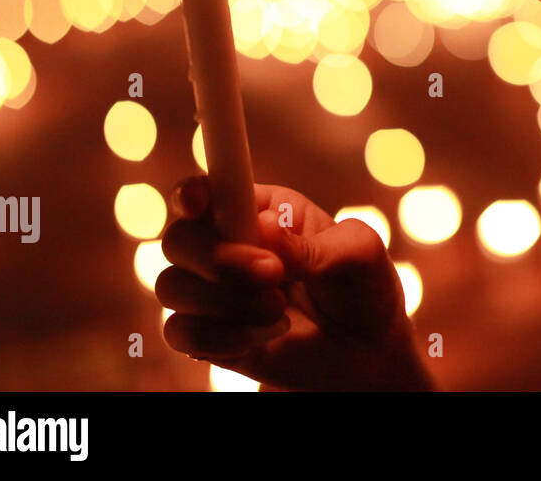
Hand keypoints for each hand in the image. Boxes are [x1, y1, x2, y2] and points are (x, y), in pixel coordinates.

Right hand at [157, 176, 434, 389]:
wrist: (367, 351)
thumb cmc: (363, 286)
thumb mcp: (357, 254)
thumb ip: (311, 244)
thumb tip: (264, 229)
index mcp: (260, 209)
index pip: (209, 190)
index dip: (192, 192)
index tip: (199, 201)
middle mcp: (226, 244)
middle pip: (180, 239)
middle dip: (219, 258)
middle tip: (273, 274)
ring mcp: (212, 291)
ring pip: (173, 287)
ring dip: (227, 302)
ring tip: (280, 311)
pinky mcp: (207, 335)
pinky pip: (182, 333)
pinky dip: (222, 338)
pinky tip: (265, 336)